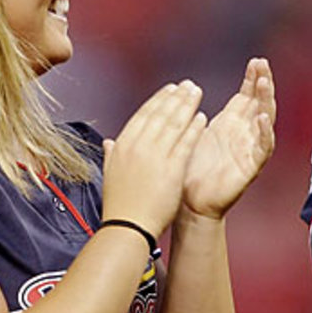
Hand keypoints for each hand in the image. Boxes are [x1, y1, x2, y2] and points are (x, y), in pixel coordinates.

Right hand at [101, 80, 206, 236]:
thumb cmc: (120, 205)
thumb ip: (111, 155)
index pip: (143, 114)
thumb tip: (109, 142)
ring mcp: (155, 156)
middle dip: (176, 97)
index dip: (159, 99)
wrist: (128, 227)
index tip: (170, 89)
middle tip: (188, 85)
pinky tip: (202, 117)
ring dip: (187, 105)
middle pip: (160, 114)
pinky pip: (185, 143)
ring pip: (174, 123)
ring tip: (197, 93)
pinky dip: (194, 128)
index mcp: (123, 145)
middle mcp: (138, 146)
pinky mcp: (172, 169)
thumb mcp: (110, 174)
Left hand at [182, 58, 275, 219]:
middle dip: (263, 84)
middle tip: (262, 65)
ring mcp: (250, 150)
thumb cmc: (190, 168)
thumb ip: (197, 113)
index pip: (248, 95)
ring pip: (266, 121)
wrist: (188, 202)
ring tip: (264, 84)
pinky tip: (261, 118)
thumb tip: (187, 89)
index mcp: (231, 124)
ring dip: (266, 102)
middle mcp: (244, 134)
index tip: (256, 60)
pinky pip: (263, 148)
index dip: (253, 78)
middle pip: (261, 103)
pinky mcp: (251, 167)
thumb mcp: (194, 132)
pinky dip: (264, 133)